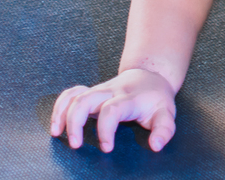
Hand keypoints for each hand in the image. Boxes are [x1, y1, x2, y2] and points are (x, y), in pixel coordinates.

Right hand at [50, 68, 176, 152]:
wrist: (151, 76)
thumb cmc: (156, 99)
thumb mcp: (166, 113)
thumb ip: (164, 130)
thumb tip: (156, 146)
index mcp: (129, 98)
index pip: (112, 110)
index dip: (105, 129)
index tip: (107, 148)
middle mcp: (111, 92)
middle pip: (86, 99)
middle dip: (76, 122)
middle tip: (75, 145)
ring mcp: (100, 90)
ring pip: (75, 95)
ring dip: (63, 113)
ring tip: (57, 133)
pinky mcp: (92, 91)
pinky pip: (71, 93)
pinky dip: (60, 106)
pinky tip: (57, 124)